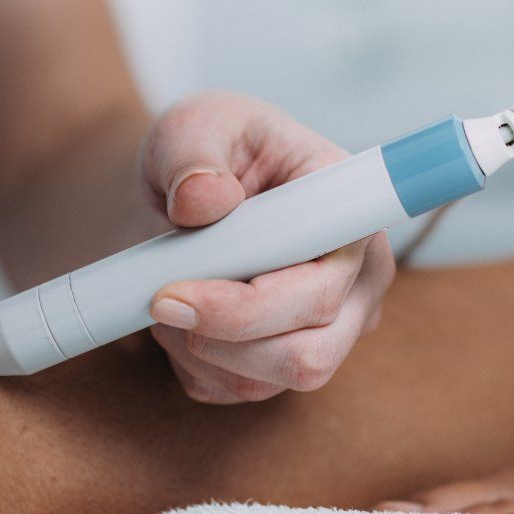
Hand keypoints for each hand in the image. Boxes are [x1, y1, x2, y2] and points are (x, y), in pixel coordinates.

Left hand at [139, 93, 395, 402]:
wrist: (199, 179)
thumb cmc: (216, 144)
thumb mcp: (198, 123)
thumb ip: (194, 152)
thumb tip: (203, 199)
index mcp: (350, 217)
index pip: (323, 290)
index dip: (248, 308)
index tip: (173, 293)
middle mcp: (358, 281)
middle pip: (307, 355)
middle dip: (217, 338)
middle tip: (156, 299)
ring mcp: (333, 326)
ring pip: (268, 381)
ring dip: (196, 348)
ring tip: (162, 290)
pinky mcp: (290, 356)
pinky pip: (237, 390)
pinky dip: (192, 363)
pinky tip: (177, 314)